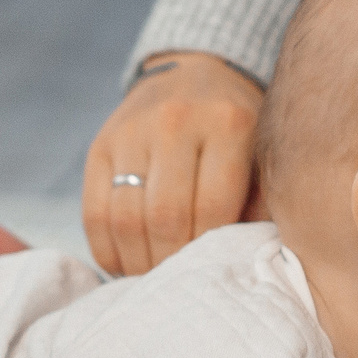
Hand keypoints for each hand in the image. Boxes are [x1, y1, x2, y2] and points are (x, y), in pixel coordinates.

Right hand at [81, 51, 261, 275]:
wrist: (196, 71)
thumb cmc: (241, 129)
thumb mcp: (264, 154)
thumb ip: (262, 204)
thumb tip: (247, 268)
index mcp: (228, 123)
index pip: (212, 209)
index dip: (208, 252)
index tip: (211, 275)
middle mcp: (175, 121)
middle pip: (164, 217)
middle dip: (170, 264)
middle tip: (180, 286)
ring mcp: (131, 131)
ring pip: (124, 219)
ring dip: (137, 263)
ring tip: (153, 281)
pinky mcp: (99, 145)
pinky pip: (93, 213)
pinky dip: (108, 250)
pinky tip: (126, 265)